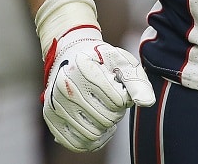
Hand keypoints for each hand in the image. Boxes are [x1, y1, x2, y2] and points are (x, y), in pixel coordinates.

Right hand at [42, 26, 155, 151]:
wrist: (71, 53)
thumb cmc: (102, 60)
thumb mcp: (122, 63)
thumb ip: (137, 82)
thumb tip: (147, 103)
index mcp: (85, 68)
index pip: (118, 100)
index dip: (125, 98)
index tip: (119, 88)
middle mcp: (66, 86)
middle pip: (107, 118)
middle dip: (116, 113)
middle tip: (112, 101)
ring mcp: (55, 103)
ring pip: (92, 134)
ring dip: (105, 127)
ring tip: (105, 112)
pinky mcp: (50, 117)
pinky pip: (76, 144)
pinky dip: (92, 141)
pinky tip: (97, 127)